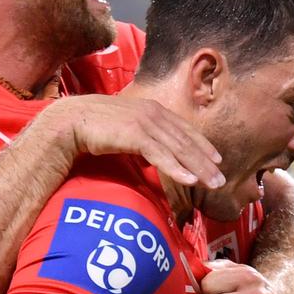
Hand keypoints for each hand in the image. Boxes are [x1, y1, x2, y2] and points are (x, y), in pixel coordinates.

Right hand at [40, 94, 224, 188]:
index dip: (202, 145)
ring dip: (198, 168)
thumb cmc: (94, 127)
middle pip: (187, 141)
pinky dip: (177, 168)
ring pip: (179, 149)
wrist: (71, 120)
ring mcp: (145, 123)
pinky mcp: (135, 135)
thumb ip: (142, 138)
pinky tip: (189, 181)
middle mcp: (154, 114)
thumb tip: (151, 156)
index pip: (185, 129)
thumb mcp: (125, 130)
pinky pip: (161, 155)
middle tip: (221, 179)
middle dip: (206, 161)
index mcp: (153, 110)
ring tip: (213, 183)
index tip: (217, 159)